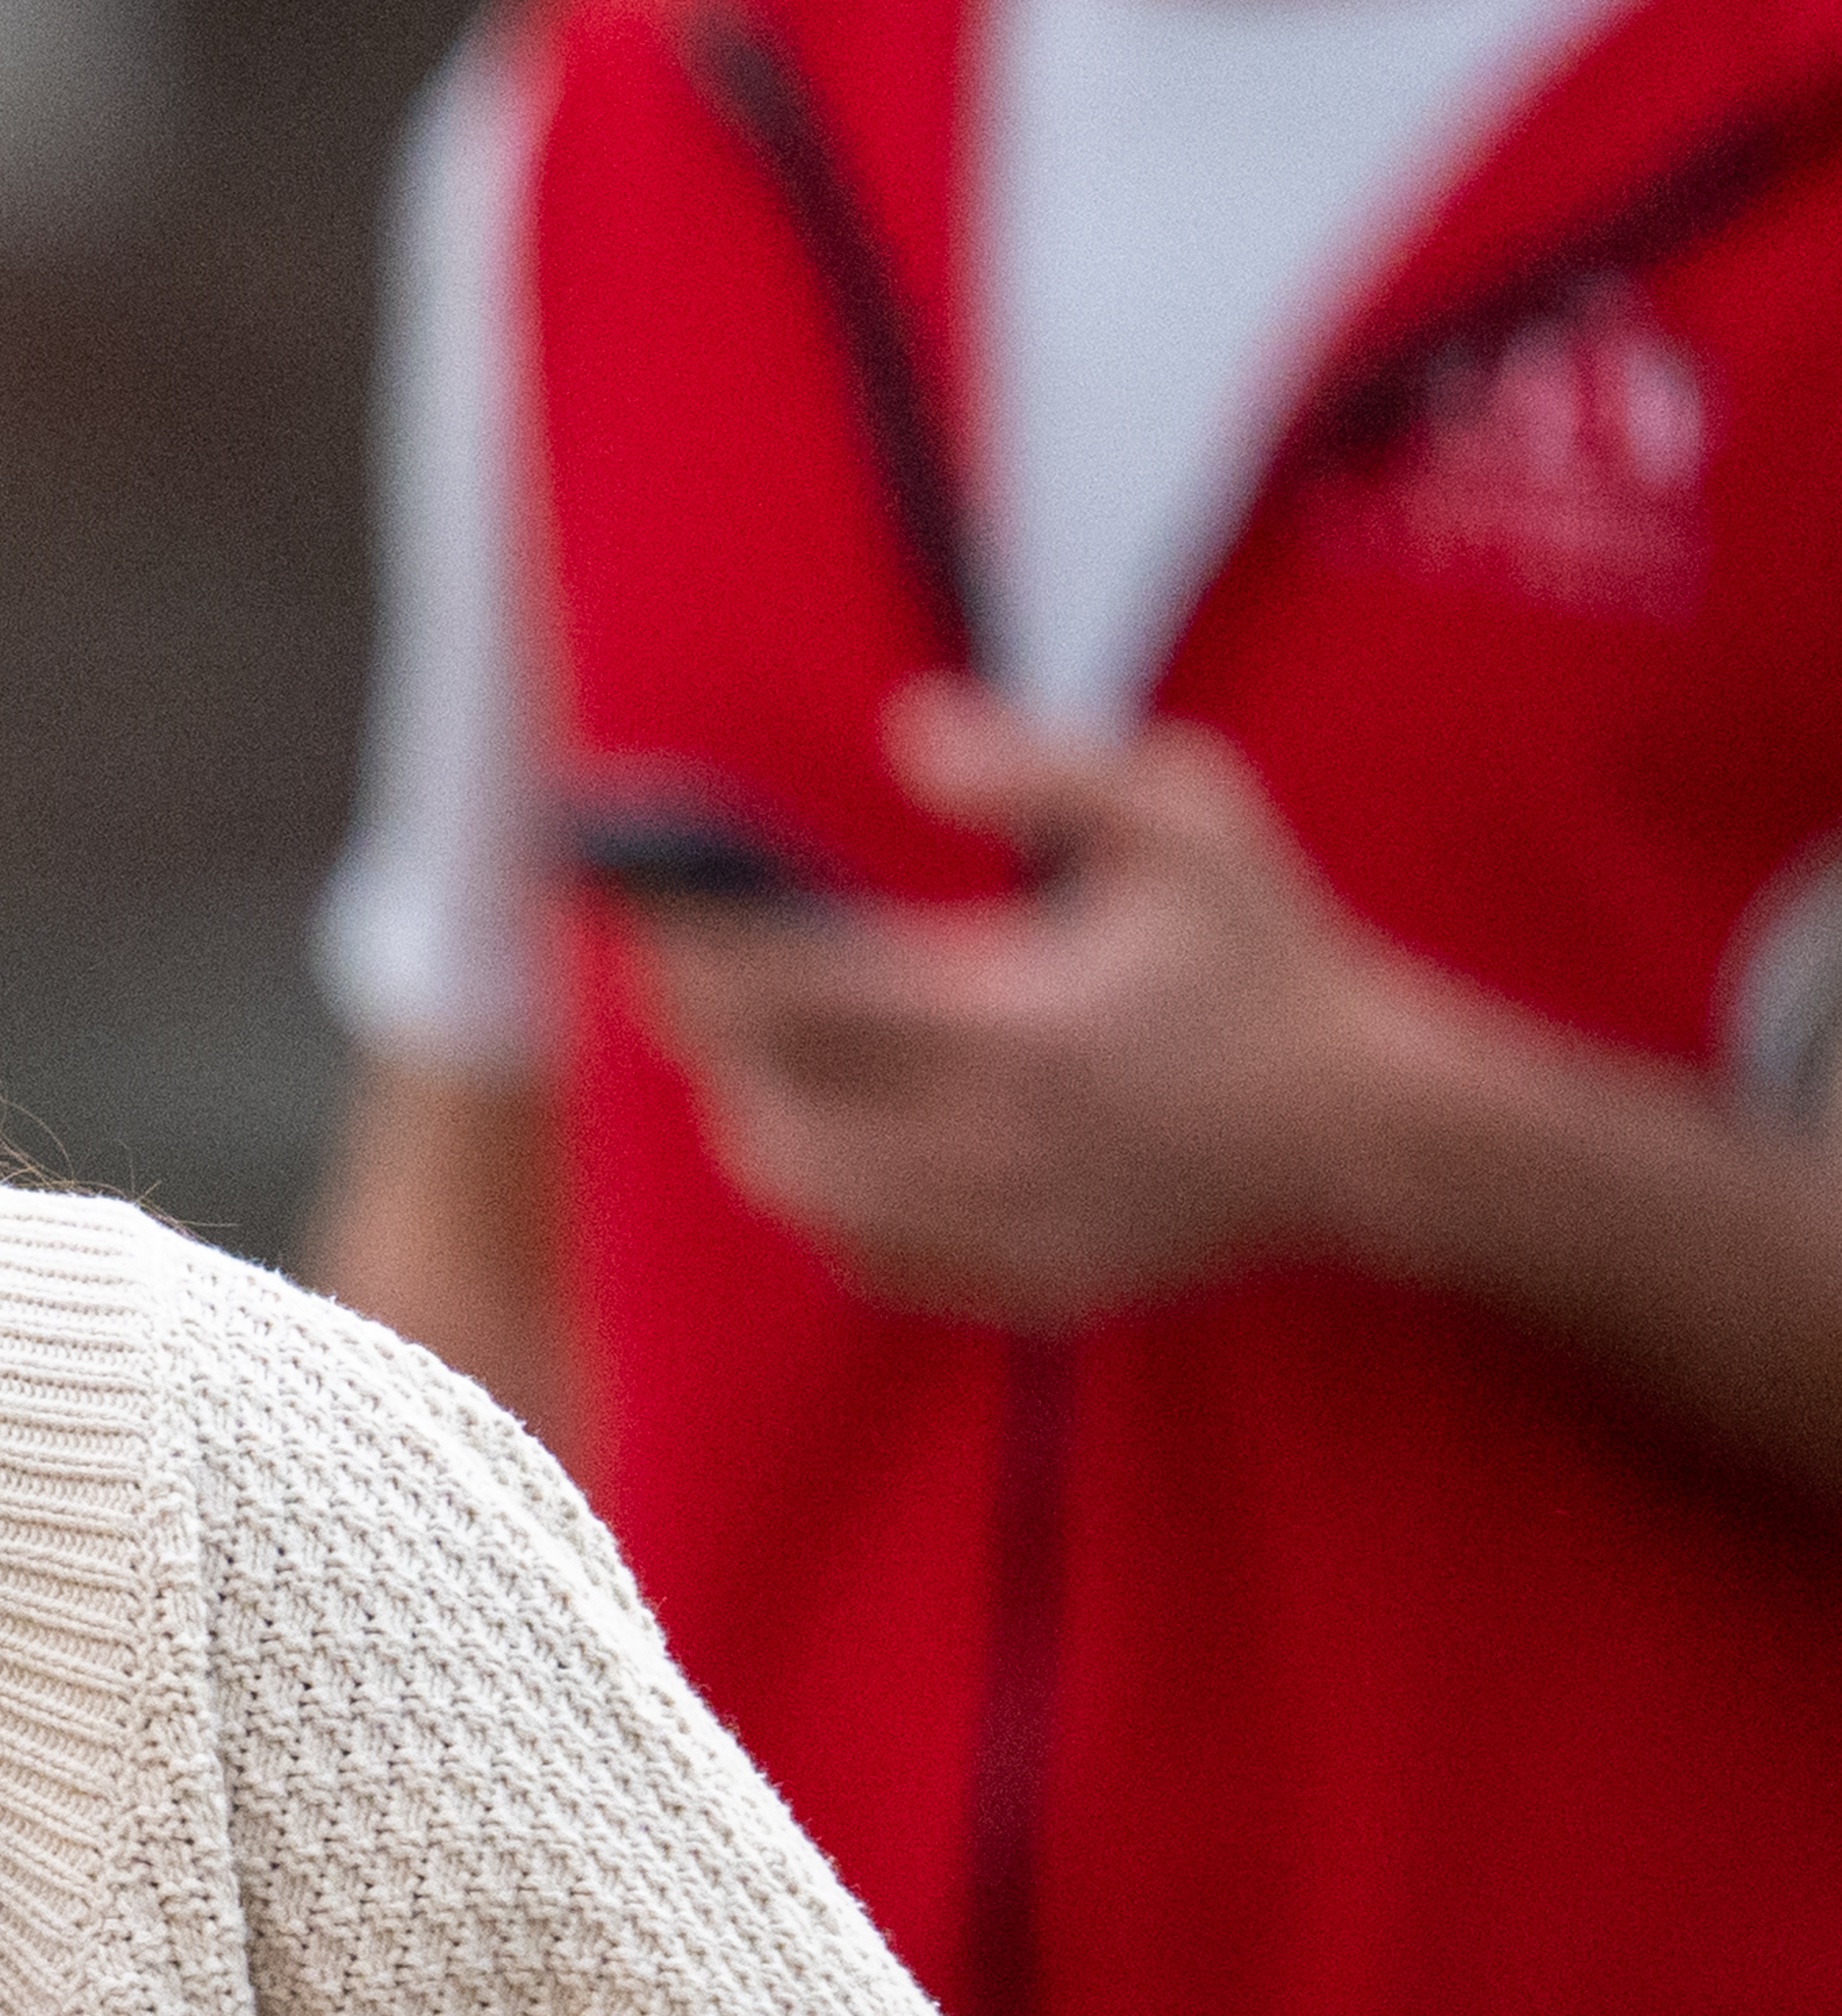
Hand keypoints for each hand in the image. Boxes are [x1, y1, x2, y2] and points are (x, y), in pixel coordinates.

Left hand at [613, 685, 1463, 1324]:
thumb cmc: (1268, 958)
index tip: (642, 905)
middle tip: (677, 972)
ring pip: (801, 1192)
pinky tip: (833, 1135)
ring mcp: (1007, 1227)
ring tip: (745, 1053)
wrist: (1373, 1128)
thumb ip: (1043, 766)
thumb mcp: (1185, 818)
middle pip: (767, 1104)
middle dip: (702, 1036)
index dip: (694, 951)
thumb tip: (911, 728)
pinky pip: (867, 1256)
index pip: (794, 993)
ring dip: (753, 1118)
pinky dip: (826, 1201)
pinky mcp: (1025, 1286)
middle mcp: (997, 1138)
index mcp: (1016, 1019)